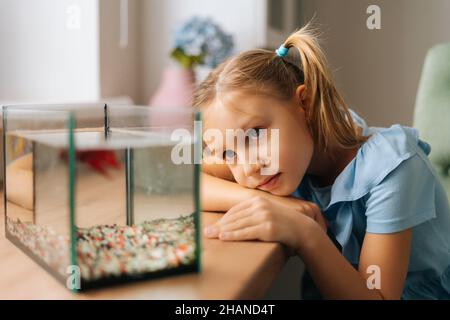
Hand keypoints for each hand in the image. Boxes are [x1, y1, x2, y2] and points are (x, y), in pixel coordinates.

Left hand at [204, 195, 326, 251]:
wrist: (302, 229)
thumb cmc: (284, 223)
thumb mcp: (268, 212)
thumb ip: (254, 213)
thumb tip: (236, 220)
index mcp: (258, 200)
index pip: (235, 210)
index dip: (223, 219)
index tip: (213, 226)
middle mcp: (259, 206)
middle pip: (234, 217)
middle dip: (218, 225)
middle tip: (205, 232)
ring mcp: (263, 216)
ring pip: (237, 225)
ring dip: (221, 231)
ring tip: (210, 235)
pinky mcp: (267, 227)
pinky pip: (245, 232)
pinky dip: (232, 235)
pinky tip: (223, 237)